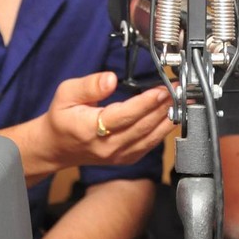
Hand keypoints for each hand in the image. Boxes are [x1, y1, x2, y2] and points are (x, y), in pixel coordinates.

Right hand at [43, 71, 175, 169]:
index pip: (124, 116)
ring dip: (168, 118)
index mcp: (91, 130)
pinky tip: (172, 116)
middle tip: (178, 90)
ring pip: (150, 138)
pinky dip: (163, 130)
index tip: (162, 90)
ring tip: (181, 101)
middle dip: (164, 106)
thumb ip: (89, 85)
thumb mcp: (66, 93)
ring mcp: (119, 155)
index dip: (146, 103)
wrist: (57, 147)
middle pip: (142, 126)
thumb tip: (110, 79)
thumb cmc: (62, 118)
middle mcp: (108, 146)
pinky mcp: (127, 158)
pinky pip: (150, 145)